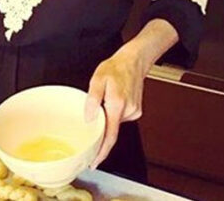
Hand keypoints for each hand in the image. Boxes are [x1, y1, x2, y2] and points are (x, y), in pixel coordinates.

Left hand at [84, 45, 147, 169]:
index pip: (110, 136)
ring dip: (107, 119)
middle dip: (101, 130)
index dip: (102, 152)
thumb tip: (88, 118)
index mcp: (117, 105)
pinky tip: (112, 100)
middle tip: (90, 124)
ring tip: (104, 101)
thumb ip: (92, 99)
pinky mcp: (136, 111)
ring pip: (115, 123)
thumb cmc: (115, 68)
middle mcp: (128, 111)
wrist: (134, 61)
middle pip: (111, 130)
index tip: (94, 162)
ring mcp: (134, 112)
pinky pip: (120, 117)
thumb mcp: (97, 79)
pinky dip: (114, 113)